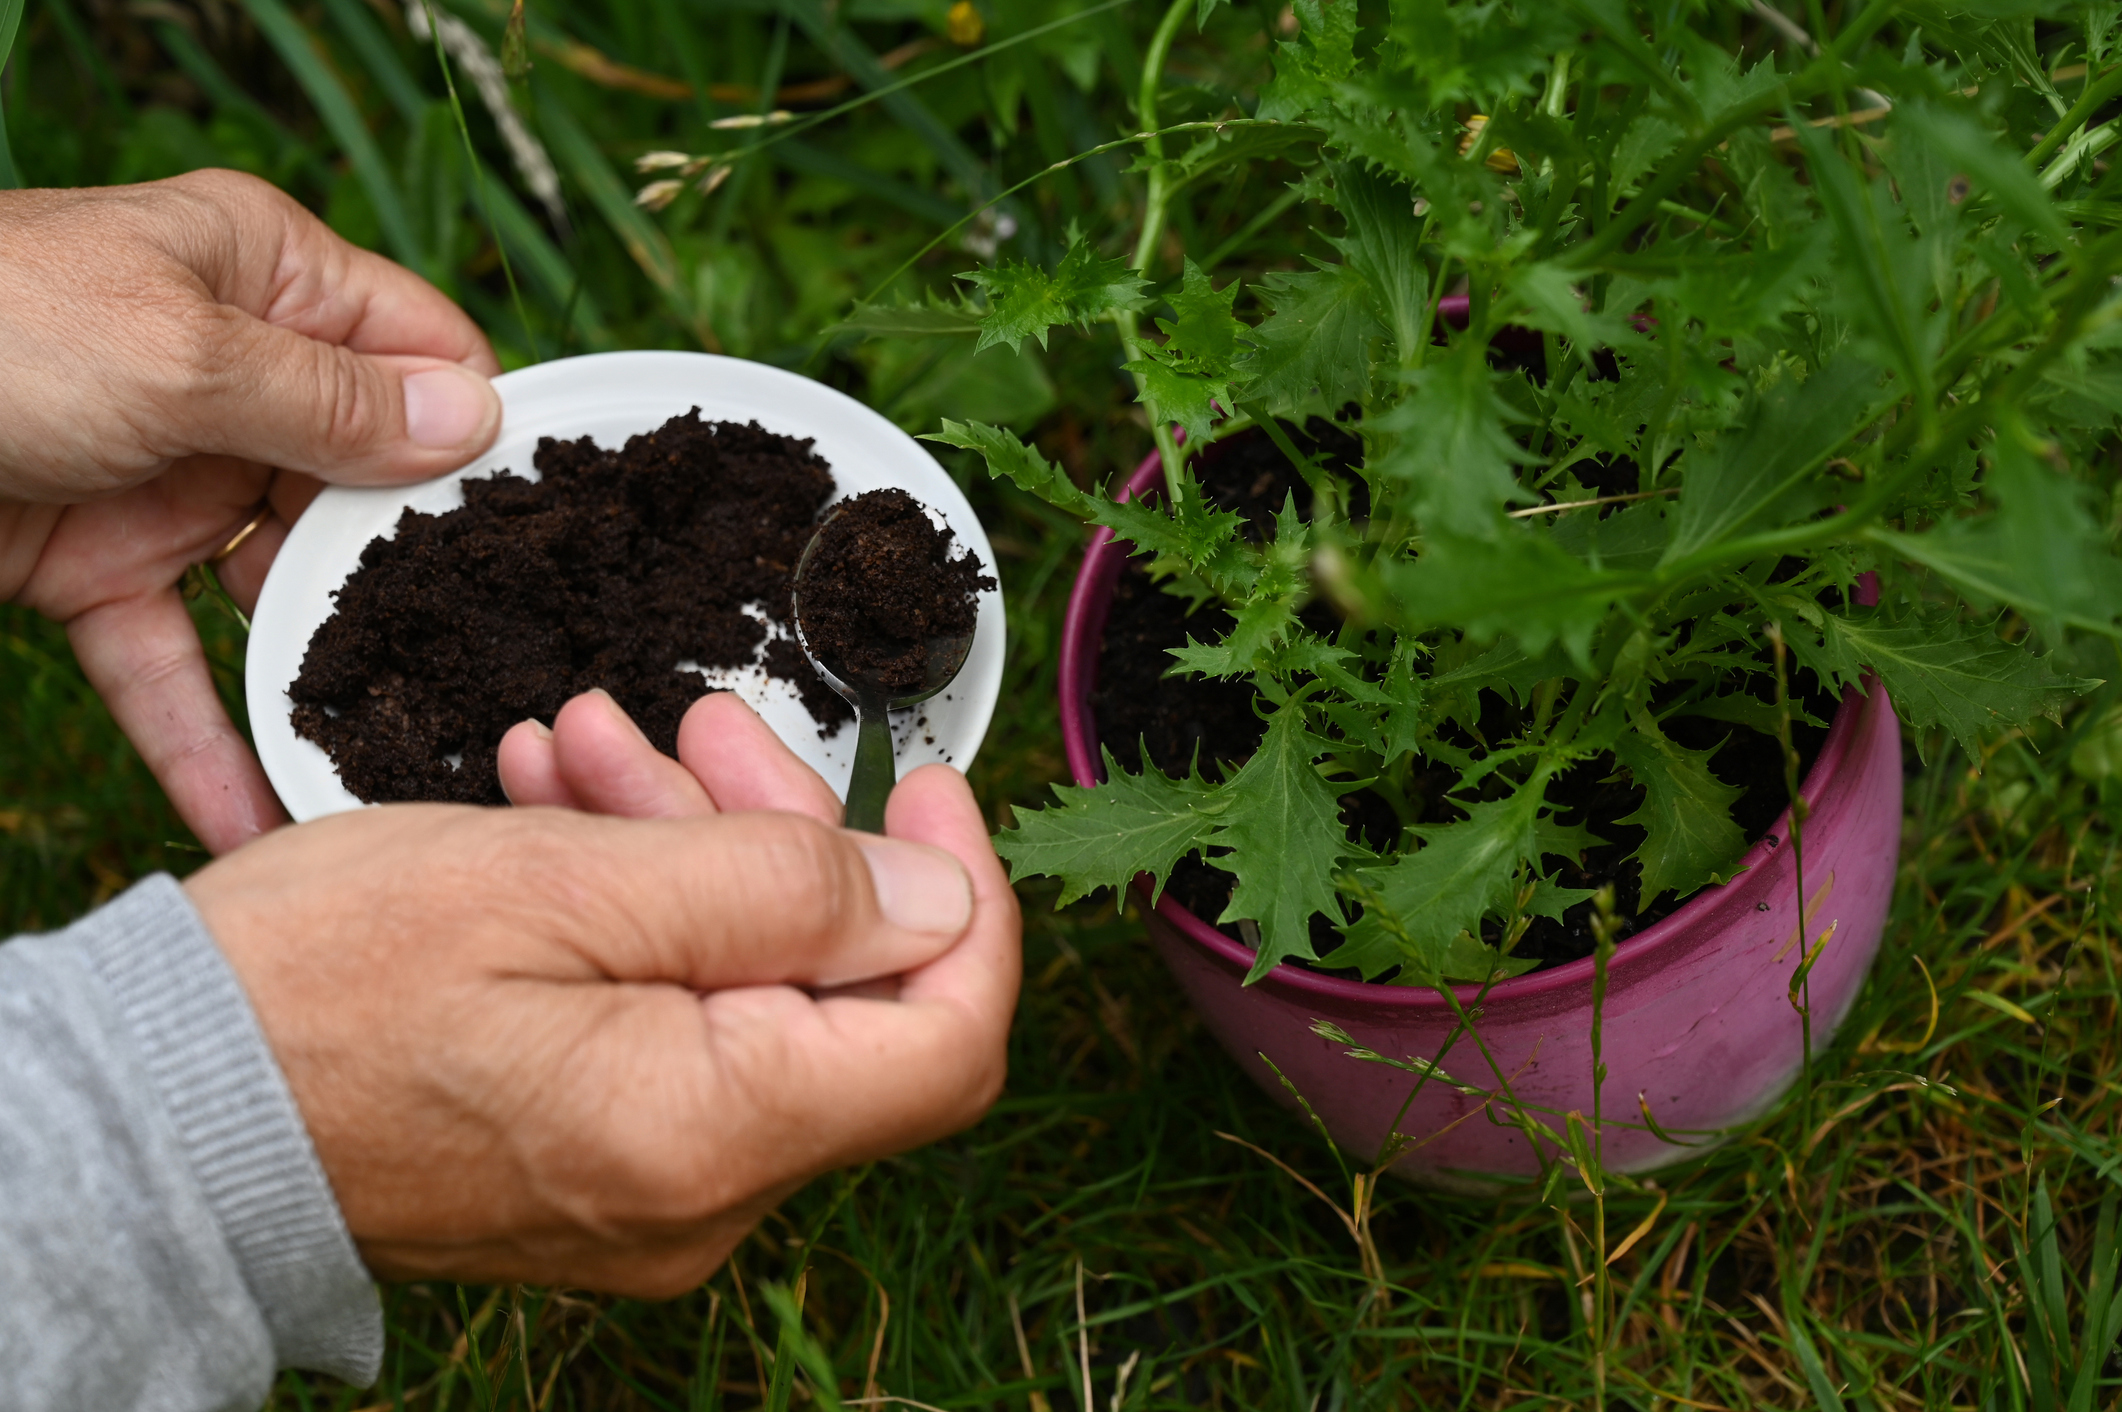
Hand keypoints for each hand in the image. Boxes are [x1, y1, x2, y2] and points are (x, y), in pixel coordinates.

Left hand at [0, 170, 502, 854]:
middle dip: (415, 584)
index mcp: (268, 279)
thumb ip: (333, 403)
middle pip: (368, 487)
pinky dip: (204, 740)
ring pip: (281, 589)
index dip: (481, 434)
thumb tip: (482, 422)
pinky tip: (252, 820)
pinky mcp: (97, 566)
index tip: (546, 535)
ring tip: (394, 763)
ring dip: (323, 674)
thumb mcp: (180, 355)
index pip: (424, 352)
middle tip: (493, 677)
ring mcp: (171, 476)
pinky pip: (173, 661)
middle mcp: (235, 375)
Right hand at [183, 699, 1019, 1289]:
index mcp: (716, 1132)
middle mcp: (704, 1195)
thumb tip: (941, 898)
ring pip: (750, 995)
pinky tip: (570, 815)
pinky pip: (674, 1029)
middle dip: (786, 835)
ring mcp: (650, 1193)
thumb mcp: (566, 884)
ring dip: (697, 853)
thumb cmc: (324, 986)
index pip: (947, 1038)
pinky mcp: (595, 1167)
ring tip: (595, 747)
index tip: (928, 783)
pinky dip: (644, 916)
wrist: (153, 1112)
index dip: (966, 896)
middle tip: (700, 721)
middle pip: (841, 998)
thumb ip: (780, 891)